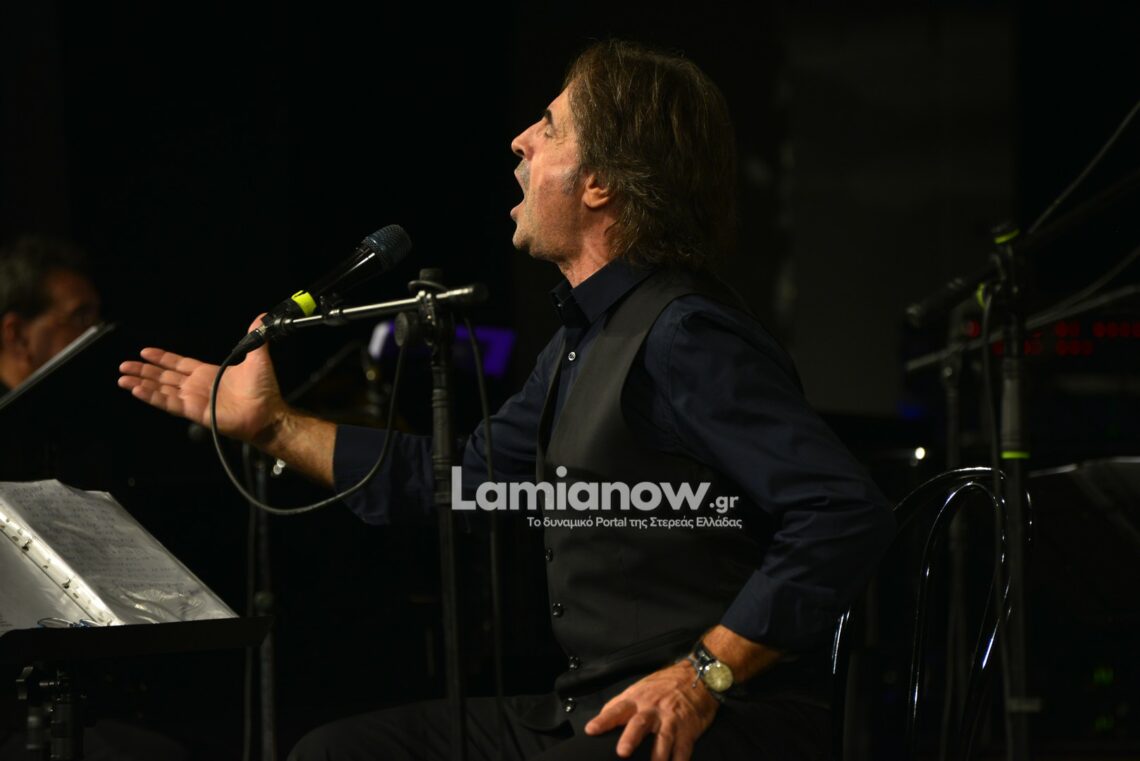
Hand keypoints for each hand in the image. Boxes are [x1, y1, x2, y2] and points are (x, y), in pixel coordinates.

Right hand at [118, 318, 287, 444]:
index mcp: (207, 373)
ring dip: (141, 384)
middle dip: (144, 370)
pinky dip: (152, 397)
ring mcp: (194, 399)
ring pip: (161, 390)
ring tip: (122, 379)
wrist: (268, 412)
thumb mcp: (258, 358)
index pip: (178, 363)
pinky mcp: (195, 411)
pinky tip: (137, 390)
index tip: (145, 351)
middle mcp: (197, 386)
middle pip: (164, 376)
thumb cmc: (264, 390)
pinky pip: (169, 403)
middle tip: (124, 365)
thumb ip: (256, 338)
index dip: (162, 358)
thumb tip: (262, 317)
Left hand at [584, 661, 717, 760]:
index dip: (604, 720)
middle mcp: (653, 709)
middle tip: (622, 752)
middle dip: (631, 738)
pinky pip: (683, 748)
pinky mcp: (688, 729)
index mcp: (638, 699)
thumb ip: (621, 704)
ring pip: (663, 739)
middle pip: (640, 724)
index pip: (617, 709)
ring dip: (657, 756)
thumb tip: (601, 717)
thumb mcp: (640, 689)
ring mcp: (672, 720)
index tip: (591, 730)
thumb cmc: (664, 685)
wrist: (697, 676)